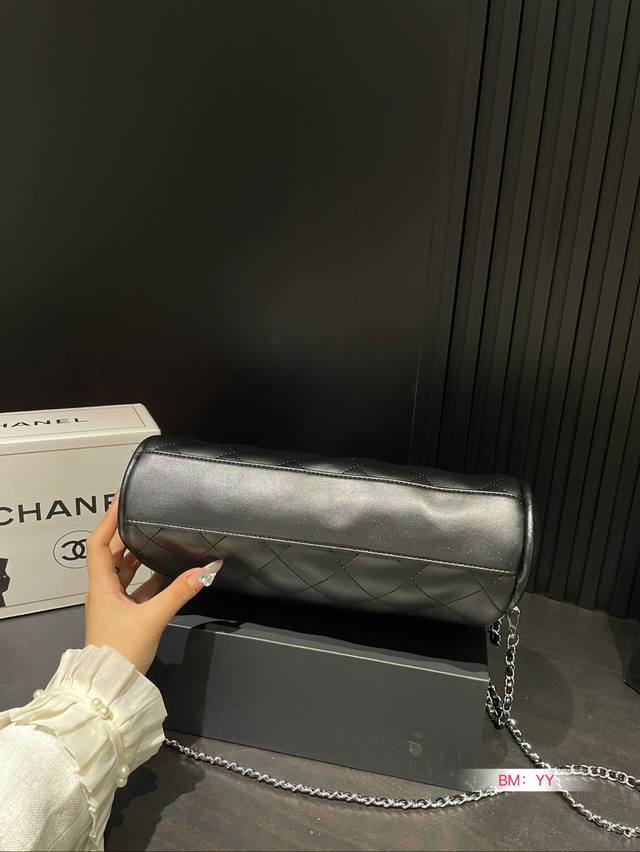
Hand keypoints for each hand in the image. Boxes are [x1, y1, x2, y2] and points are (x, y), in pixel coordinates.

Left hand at [84, 496, 221, 673]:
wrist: (110, 686)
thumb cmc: (121, 650)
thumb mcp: (153, 617)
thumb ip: (180, 592)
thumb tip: (206, 570)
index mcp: (101, 585)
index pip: (99, 543)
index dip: (109, 520)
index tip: (121, 501)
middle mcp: (103, 590)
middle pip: (111, 554)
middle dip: (127, 534)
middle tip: (144, 515)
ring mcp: (112, 604)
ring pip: (123, 571)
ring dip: (137, 555)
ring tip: (156, 537)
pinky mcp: (123, 615)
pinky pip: (135, 588)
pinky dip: (149, 577)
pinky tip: (167, 572)